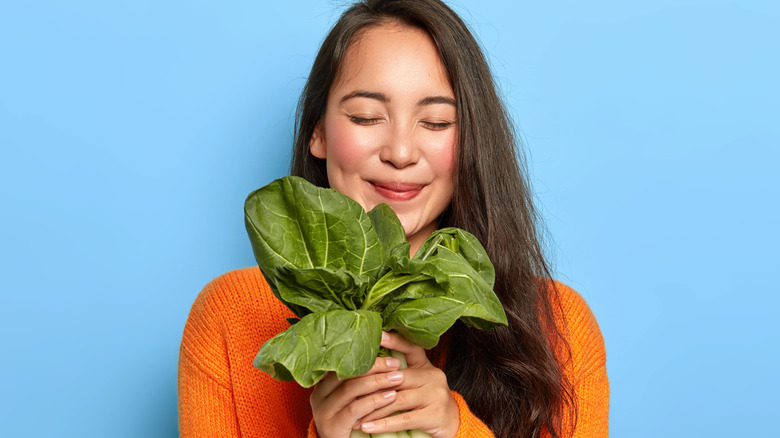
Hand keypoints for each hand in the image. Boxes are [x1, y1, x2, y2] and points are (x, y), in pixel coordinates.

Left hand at [310, 331, 459, 437]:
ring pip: (396, 399)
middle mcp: (433, 377)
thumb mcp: (418, 383)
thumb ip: (400, 373)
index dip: (394, 340)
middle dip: (371, 385)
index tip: (376, 334)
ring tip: (353, 415)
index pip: (411, 348)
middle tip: (349, 392)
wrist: (455, 424)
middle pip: (396, 377)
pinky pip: (403, 419)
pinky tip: (366, 426)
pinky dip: (383, 424)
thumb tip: (369, 367)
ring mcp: (435, 395)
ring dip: (372, 409)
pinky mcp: (434, 414)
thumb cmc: (428, 402)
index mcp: (427, 366)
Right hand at [310, 351, 404, 437]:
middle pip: (347, 373)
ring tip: (397, 378)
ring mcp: (323, 411)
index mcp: (323, 383)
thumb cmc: (351, 420)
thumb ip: (359, 380)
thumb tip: (383, 356)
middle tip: (395, 364)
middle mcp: (318, 395)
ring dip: (377, 382)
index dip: (366, 356)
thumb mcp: (352, 398)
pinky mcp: (332, 425)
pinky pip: (355, 409)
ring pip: (351, 389)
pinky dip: (375, 401)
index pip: (343, 363)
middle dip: (374, 366)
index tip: (387, 350)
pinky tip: (390, 396)